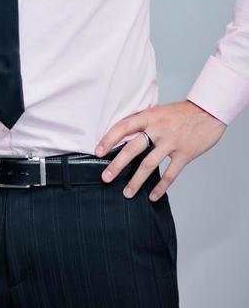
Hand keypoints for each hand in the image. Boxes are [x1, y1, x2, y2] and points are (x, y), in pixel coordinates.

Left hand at [94, 100, 226, 201]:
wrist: (209, 112)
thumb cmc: (182, 112)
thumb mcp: (159, 111)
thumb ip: (144, 122)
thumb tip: (125, 135)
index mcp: (149, 116)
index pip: (123, 127)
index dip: (109, 139)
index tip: (98, 152)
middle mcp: (158, 129)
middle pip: (132, 148)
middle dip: (117, 165)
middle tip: (106, 177)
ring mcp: (172, 142)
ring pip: (149, 165)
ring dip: (136, 181)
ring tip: (127, 193)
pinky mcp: (185, 154)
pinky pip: (170, 174)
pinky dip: (161, 187)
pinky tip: (153, 196)